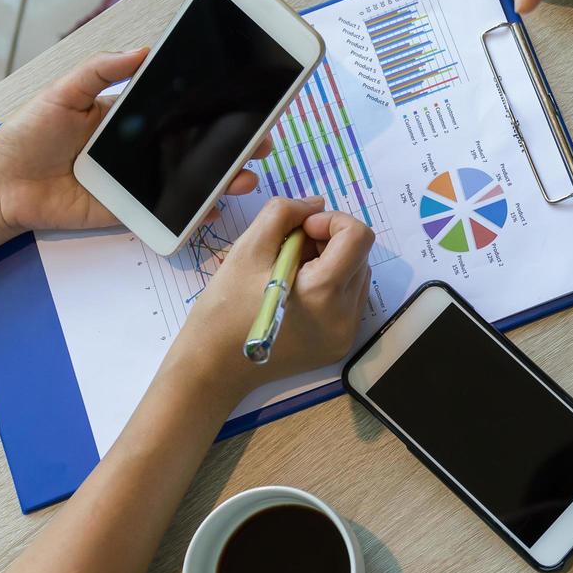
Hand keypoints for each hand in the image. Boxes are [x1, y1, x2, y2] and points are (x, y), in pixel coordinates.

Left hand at [0, 49, 265, 232]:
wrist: (0, 183)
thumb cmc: (28, 134)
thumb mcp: (64, 91)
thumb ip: (102, 70)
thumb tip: (143, 50)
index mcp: (133, 118)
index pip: (184, 111)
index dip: (216, 108)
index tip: (246, 103)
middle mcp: (145, 151)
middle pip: (200, 148)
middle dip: (236, 146)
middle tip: (261, 142)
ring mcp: (141, 183)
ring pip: (192, 182)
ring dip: (224, 180)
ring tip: (244, 176)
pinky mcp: (130, 212)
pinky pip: (169, 215)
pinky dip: (194, 214)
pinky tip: (214, 207)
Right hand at [167, 196, 373, 399]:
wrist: (213, 369)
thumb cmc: (224, 310)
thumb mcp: (247, 249)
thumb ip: (283, 214)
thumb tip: (315, 204)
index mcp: (324, 293)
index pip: (359, 236)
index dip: (332, 221)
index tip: (301, 229)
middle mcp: (345, 317)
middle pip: (359, 256)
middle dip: (328, 241)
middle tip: (289, 249)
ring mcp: (345, 334)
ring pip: (356, 277)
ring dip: (330, 262)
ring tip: (290, 271)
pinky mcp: (338, 345)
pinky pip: (348, 301)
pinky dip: (329, 286)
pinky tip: (296, 292)